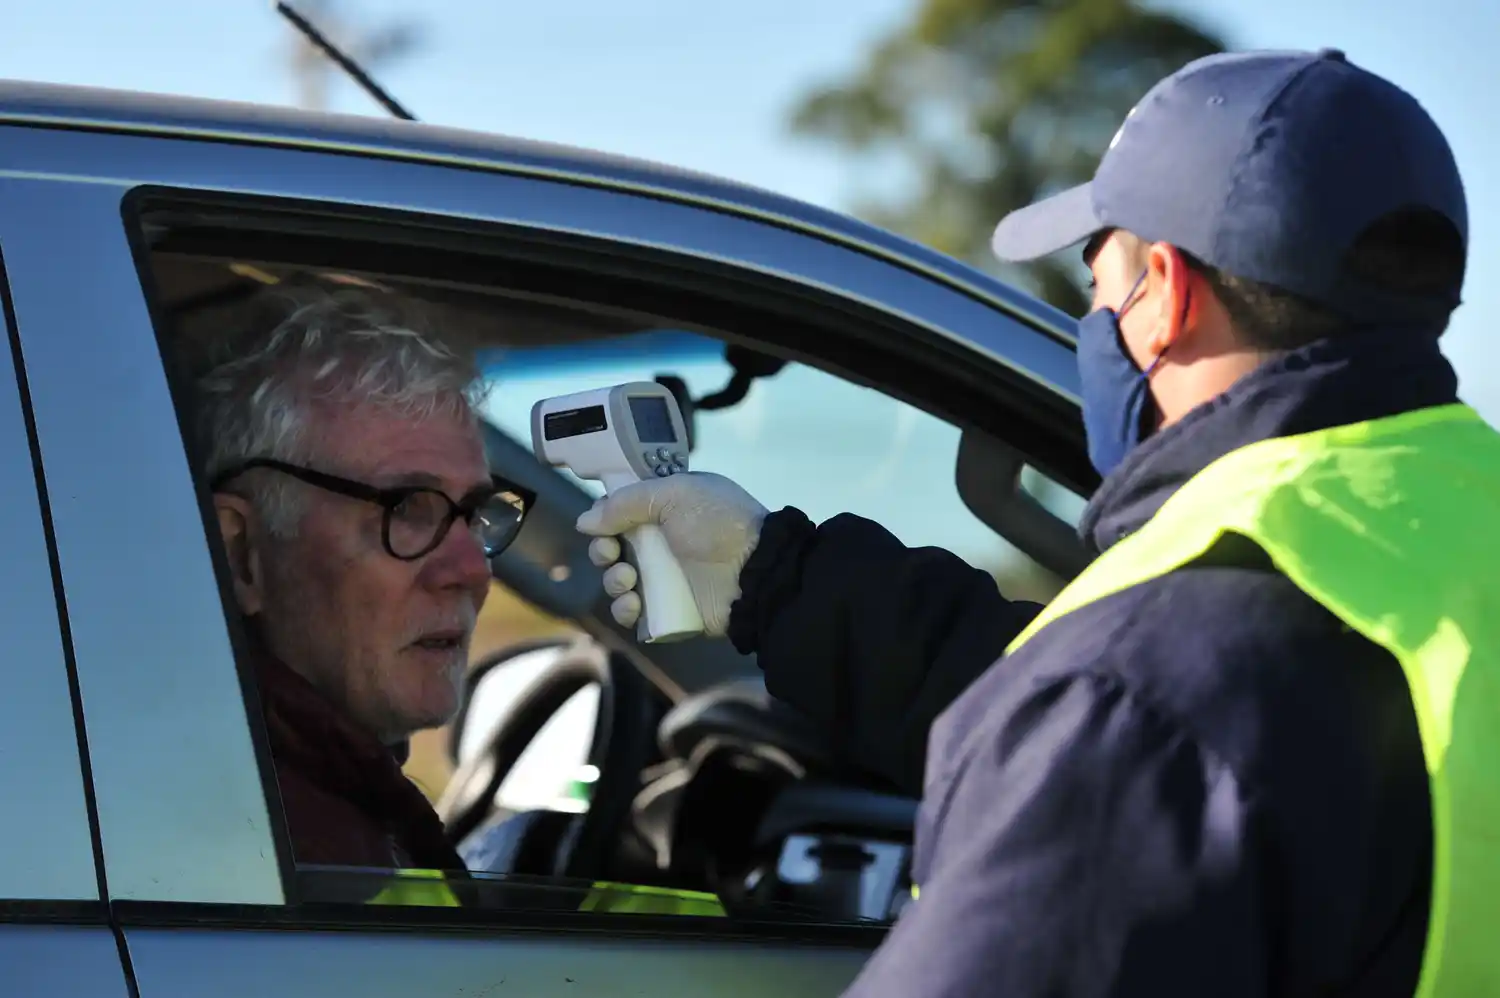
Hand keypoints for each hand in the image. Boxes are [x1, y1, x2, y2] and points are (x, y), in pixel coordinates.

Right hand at [574, 472, 767, 636]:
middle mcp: (661, 545)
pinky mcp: (668, 612)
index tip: (601, 524)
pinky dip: (625, 610)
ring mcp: (664, 580)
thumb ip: (626, 502)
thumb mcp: (675, 493)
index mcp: (664, 511)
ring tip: (628, 580)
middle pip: (612, 550)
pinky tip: (634, 604)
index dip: (604, 519)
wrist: (756, 570)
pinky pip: (633, 615)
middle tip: (612, 553)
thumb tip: (585, 520)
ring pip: (618, 583)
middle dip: (602, 552)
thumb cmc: (718, 523)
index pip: (620, 515)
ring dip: (612, 581)